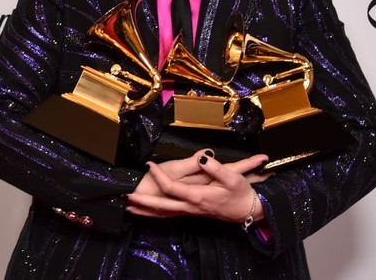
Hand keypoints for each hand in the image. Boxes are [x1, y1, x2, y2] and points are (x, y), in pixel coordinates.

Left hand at [127, 149, 267, 223]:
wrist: (247, 211)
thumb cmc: (240, 194)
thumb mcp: (232, 178)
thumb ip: (216, 168)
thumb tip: (203, 158)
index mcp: (198, 196)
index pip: (172, 187)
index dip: (159, 176)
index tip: (149, 164)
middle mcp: (191, 206)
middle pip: (162, 206)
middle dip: (143, 203)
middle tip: (127, 197)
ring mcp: (191, 212)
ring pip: (164, 213)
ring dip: (147, 211)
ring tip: (129, 208)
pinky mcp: (193, 213)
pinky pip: (171, 216)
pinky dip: (157, 215)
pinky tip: (148, 215)